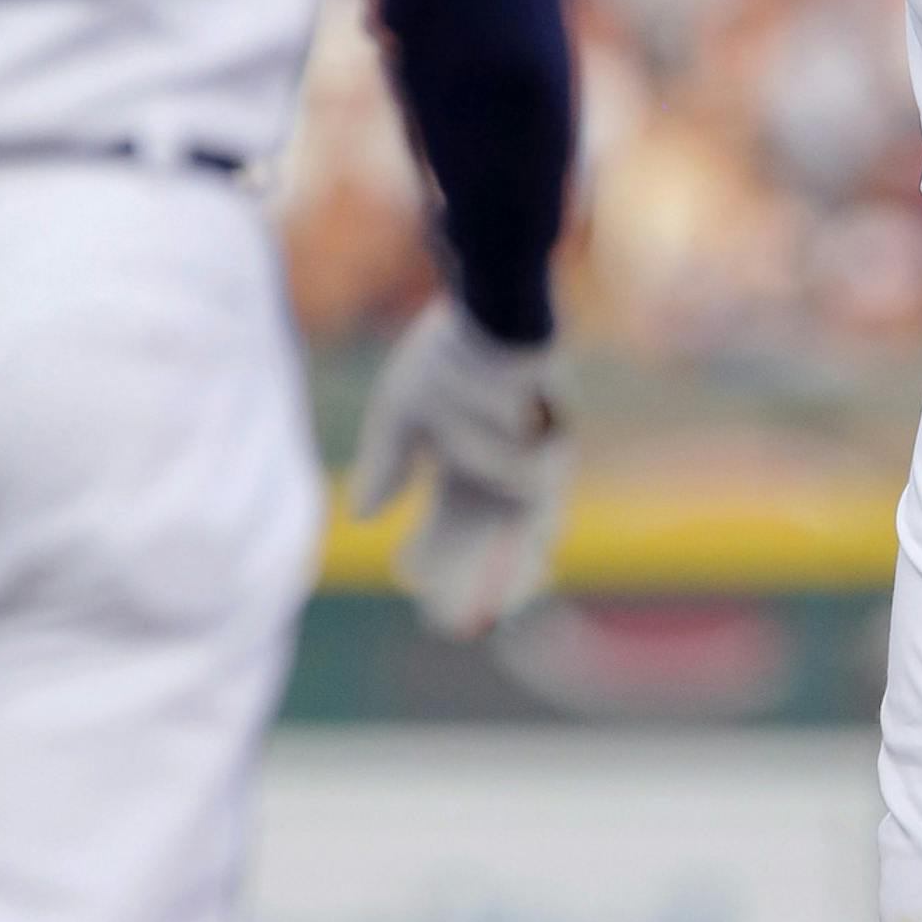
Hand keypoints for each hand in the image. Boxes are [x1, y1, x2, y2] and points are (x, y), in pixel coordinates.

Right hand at [347, 296, 570, 637]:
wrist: (485, 298)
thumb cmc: (447, 352)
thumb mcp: (401, 414)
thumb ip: (387, 465)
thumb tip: (363, 516)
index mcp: (469, 472)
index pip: (456, 534)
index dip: (442, 568)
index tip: (425, 605)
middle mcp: (508, 472)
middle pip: (499, 544)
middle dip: (481, 584)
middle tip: (459, 622)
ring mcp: (538, 459)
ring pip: (515, 503)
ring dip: (478, 483)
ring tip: (461, 460)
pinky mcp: (558, 436)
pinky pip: (530, 470)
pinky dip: (499, 447)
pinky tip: (495, 407)